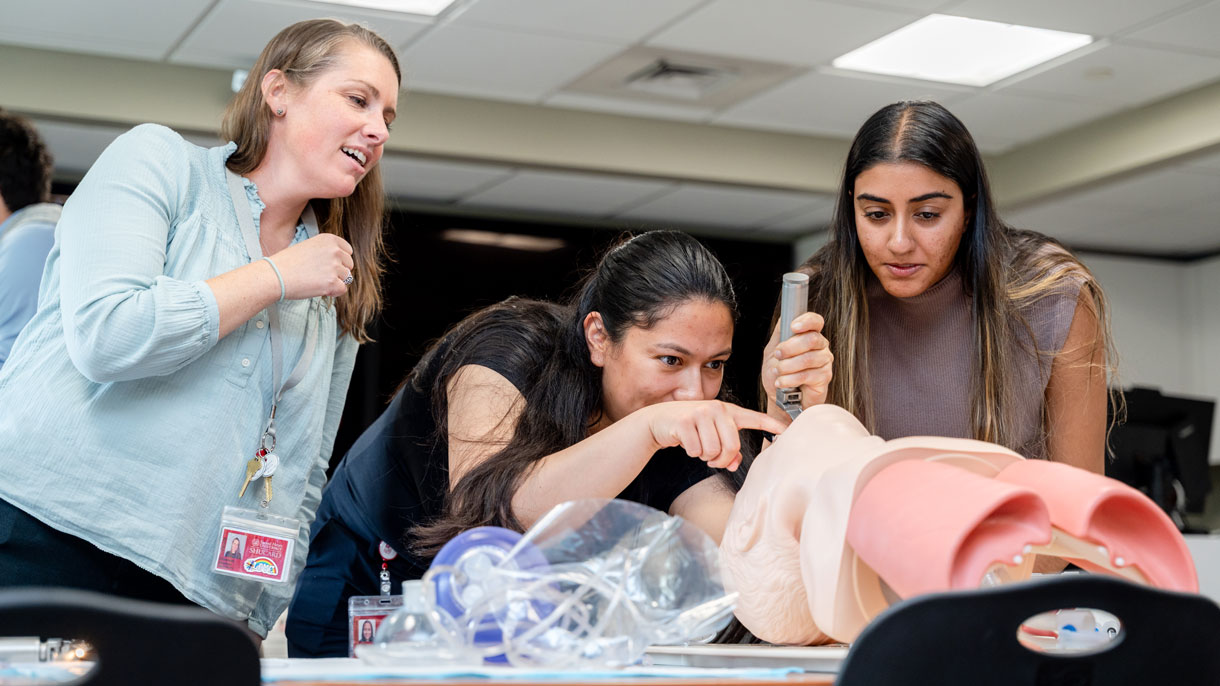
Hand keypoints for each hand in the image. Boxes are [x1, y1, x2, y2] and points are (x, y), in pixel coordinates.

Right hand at [268, 233, 354, 298]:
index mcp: (329, 239)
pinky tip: (320, 289)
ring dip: (335, 282)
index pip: (348, 251)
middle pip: (349, 265)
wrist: (274, 275)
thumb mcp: (309, 247)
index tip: (328, 265)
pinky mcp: (332, 282)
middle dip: (338, 272)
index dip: (340, 260)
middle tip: (320, 275)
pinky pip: (342, 289)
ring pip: (346, 278)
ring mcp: (334, 267)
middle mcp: (335, 251)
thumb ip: (326, 251)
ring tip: (317, 281)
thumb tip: (339, 263)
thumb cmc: (287, 263)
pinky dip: (333, 292)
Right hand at [640, 400, 788, 471]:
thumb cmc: (690, 428)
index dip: (772, 425)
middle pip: (732, 446)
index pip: (755, 418)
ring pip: (714, 451)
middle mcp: (717, 408)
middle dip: (721, 459)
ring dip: (705, 457)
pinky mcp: (686, 421)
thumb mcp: (710, 434)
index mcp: (728, 411)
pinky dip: (692, 453)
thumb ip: (727, 448)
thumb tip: (733, 463)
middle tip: (712, 459)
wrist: (659, 420)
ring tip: (698, 448)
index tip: (788, 431)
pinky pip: (697, 450)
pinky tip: (686, 443)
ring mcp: (701, 413)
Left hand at [762, 311, 832, 411]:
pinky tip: (781, 382)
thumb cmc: (778, 373)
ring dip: (787, 366)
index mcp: (809, 334)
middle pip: (811, 339)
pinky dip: (790, 379)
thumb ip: (780, 335)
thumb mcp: (773, 351)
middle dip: (789, 347)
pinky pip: (807, 375)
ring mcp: (824, 361)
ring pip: (808, 358)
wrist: (781, 398)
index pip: (815, 321)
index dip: (806, 321)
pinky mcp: (824, 377)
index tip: (793, 327)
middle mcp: (820, 346)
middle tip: (777, 355)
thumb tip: (785, 320)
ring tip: (778, 372)